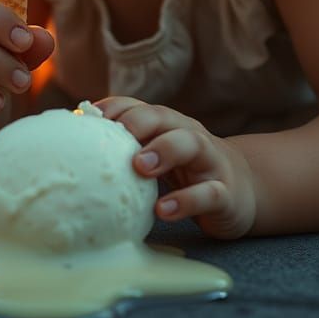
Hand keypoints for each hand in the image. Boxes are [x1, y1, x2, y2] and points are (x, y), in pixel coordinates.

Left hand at [95, 97, 257, 239]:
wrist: (244, 191)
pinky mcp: (225, 193)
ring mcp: (210, 162)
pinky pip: (208, 193)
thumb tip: (74, 149)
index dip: (115, 108)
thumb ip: (126, 150)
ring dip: (165, 150)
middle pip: (165, 117)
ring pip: (191, 144)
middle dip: (139, 122)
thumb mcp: (158, 155)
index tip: (87, 119)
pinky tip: (163, 210)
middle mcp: (189, 134)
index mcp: (168, 125)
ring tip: (140, 168)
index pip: (139, 106)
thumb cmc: (186, 173)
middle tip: (117, 136)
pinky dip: (186, 201)